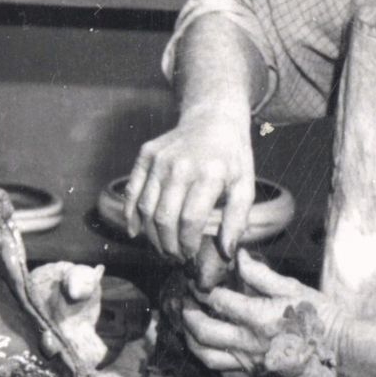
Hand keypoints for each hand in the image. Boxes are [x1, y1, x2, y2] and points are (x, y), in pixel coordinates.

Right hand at [128, 111, 255, 275]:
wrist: (213, 118)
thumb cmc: (232, 158)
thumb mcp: (245, 186)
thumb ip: (237, 221)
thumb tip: (226, 254)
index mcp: (209, 174)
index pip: (190, 220)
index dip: (187, 244)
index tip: (190, 256)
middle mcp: (180, 165)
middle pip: (164, 218)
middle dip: (168, 246)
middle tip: (175, 258)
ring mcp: (160, 159)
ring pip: (146, 208)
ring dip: (151, 235)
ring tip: (162, 248)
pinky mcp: (146, 155)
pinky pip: (132, 190)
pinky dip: (130, 214)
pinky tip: (136, 232)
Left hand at [179, 252, 331, 376]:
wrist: (337, 348)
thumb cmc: (317, 315)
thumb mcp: (292, 288)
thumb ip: (260, 274)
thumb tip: (237, 256)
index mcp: (257, 316)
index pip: (216, 300)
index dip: (201, 288)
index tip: (195, 280)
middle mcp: (248, 341)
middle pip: (203, 330)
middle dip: (188, 315)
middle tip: (185, 304)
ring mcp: (249, 362)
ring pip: (206, 355)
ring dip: (191, 340)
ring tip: (189, 327)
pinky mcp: (254, 375)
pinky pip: (222, 371)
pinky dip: (211, 359)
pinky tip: (210, 347)